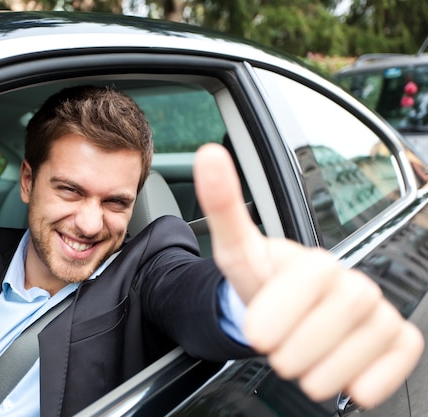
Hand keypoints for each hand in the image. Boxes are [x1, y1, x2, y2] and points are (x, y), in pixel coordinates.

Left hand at [193, 143, 423, 407]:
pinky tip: (343, 377)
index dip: (281, 310)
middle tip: (275, 353)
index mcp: (315, 262)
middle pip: (341, 314)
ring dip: (322, 370)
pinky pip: (401, 356)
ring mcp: (379, 310)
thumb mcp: (237, 252)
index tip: (256, 334)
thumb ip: (224, 208)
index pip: (313, 277)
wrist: (283, 314)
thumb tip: (208, 154)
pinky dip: (369, 378)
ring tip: (298, 365)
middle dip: (298, 346)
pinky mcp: (397, 338)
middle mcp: (354, 282)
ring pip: (366, 343)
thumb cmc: (263, 283)